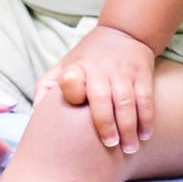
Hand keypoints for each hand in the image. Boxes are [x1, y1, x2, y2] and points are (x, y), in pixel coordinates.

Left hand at [43, 25, 156, 154]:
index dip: (73, 92)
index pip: (70, 81)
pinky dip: (146, 119)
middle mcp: (99, 70)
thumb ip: (47, 88)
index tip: (78, 107)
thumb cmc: (87, 58)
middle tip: (109, 145)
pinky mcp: (142, 74)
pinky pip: (146, 99)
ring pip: (127, 102)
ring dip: (129, 127)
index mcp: (76, 68)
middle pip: (102, 99)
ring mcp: (122, 72)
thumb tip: (36, 115)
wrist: (123, 32)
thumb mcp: (63, 65)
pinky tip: (145, 135)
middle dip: (106, 124)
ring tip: (129, 149)